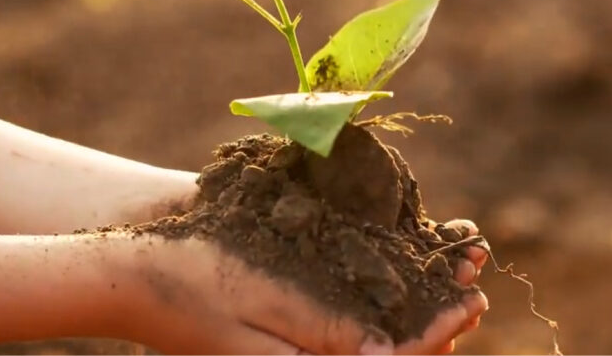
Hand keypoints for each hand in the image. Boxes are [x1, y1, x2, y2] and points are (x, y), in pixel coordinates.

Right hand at [127, 224, 487, 354]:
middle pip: (390, 354)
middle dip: (438, 320)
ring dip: (418, 304)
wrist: (135, 272)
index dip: (438, 331)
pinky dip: (386, 293)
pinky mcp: (292, 323)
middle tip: (476, 281)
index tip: (474, 299)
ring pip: (376, 334)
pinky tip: (407, 264)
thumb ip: (325, 332)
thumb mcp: (263, 298)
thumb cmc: (193, 277)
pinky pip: (352, 316)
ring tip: (455, 270)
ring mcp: (299, 344)